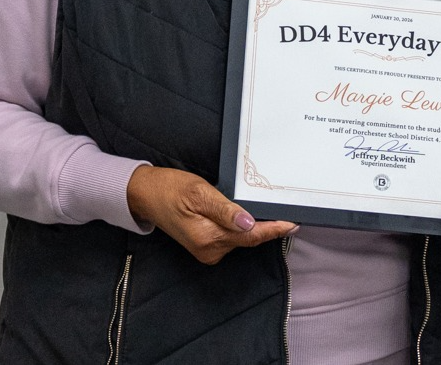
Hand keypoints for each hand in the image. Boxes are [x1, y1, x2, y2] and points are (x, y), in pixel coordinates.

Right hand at [126, 165, 297, 264]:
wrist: (147, 195)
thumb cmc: (171, 189)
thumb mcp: (200, 193)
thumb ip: (225, 210)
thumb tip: (249, 223)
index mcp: (208, 238)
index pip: (250, 236)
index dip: (274, 230)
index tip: (293, 223)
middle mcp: (209, 250)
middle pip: (249, 238)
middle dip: (269, 226)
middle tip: (290, 212)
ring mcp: (207, 250)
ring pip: (241, 238)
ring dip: (257, 226)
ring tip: (275, 210)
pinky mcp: (205, 245)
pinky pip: (232, 237)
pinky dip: (244, 227)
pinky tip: (252, 215)